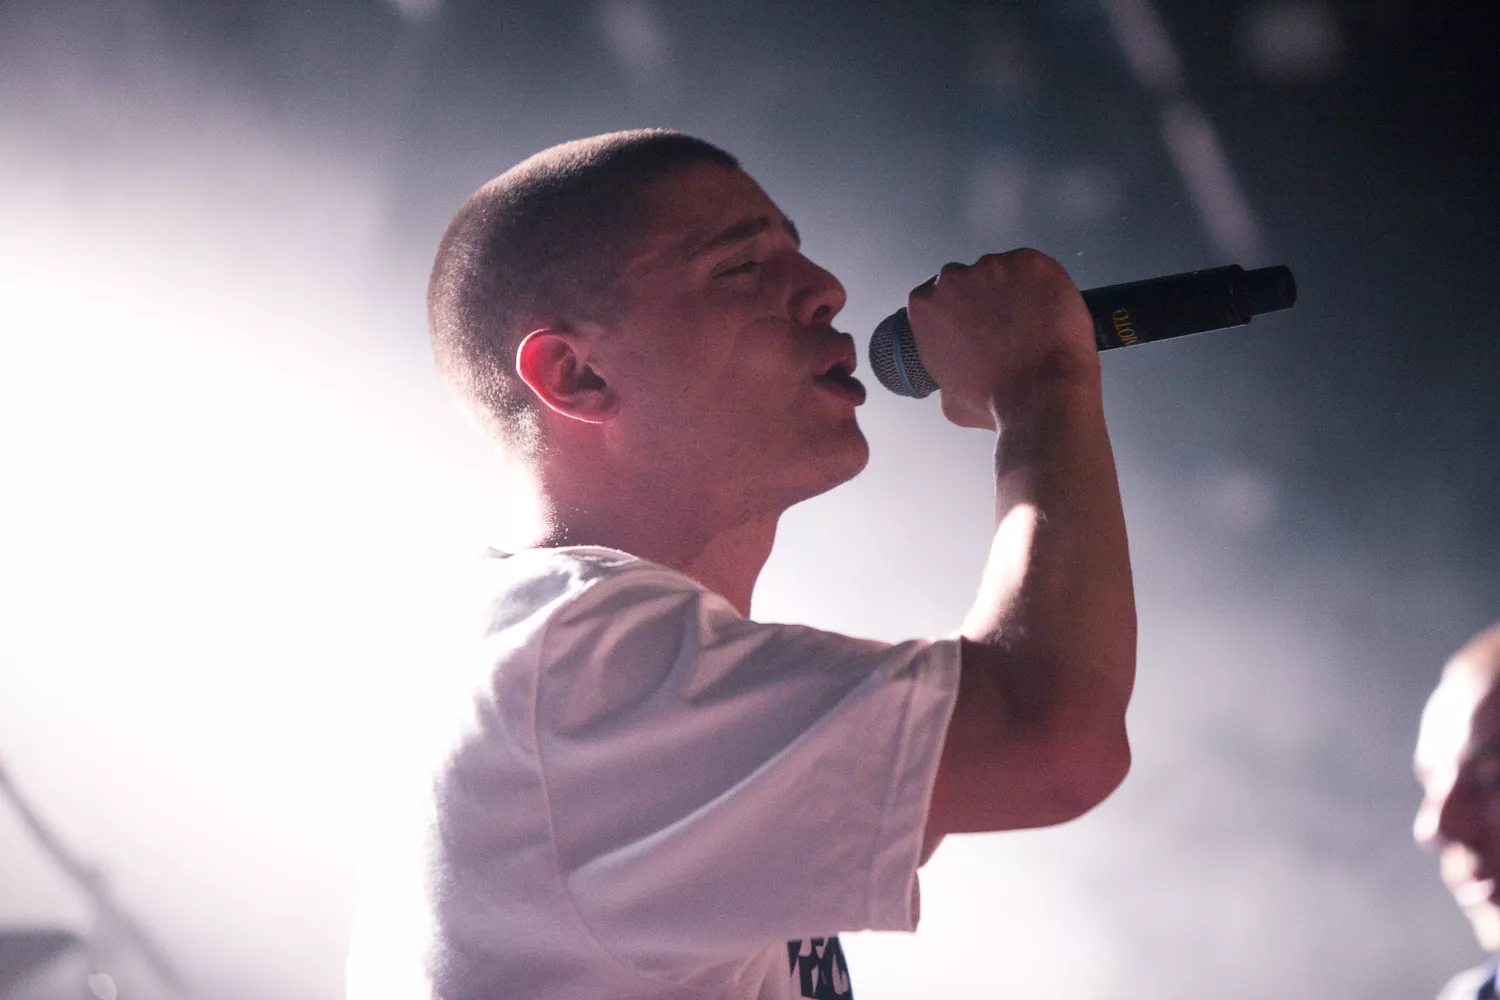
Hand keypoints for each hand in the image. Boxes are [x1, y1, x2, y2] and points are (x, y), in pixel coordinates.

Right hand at [905, 249, 1098, 430]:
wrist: (1043, 393)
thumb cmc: (997, 401)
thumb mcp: (950, 399)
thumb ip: (946, 371)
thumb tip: (956, 375)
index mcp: (926, 309)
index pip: (937, 296)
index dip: (959, 309)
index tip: (974, 322)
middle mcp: (952, 280)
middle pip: (968, 279)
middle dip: (984, 296)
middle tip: (1006, 325)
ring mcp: (991, 267)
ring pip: (1003, 272)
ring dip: (1015, 291)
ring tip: (1033, 324)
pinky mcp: (1029, 262)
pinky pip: (1035, 269)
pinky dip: (1044, 286)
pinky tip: (1049, 314)